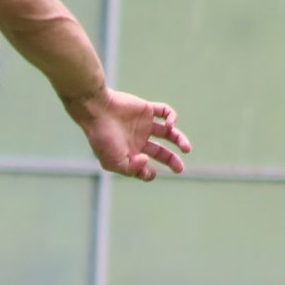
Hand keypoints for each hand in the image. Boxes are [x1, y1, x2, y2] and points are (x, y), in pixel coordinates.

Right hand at [72, 90, 190, 181]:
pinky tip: (170, 125)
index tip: (151, 173)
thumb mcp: (113, 162)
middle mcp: (138, 140)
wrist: (97, 110)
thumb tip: (148, 162)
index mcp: (129, 154)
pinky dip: (171, 117)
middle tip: (180, 169)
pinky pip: (164, 112)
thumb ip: (132, 169)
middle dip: (171, 160)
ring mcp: (143, 125)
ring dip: (178, 140)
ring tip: (186, 148)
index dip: (150, 173)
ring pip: (167, 133)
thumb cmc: (102, 138)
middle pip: (160, 152)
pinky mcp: (146, 110)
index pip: (144, 167)